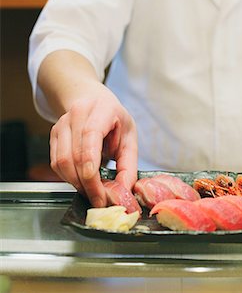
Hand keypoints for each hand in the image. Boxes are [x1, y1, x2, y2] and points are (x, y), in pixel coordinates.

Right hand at [49, 85, 137, 206]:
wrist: (92, 100)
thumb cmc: (114, 120)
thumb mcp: (129, 137)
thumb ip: (128, 164)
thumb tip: (124, 191)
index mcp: (102, 108)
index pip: (91, 134)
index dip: (90, 159)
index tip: (94, 182)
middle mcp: (78, 113)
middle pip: (75, 153)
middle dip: (86, 182)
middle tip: (99, 199)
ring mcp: (62, 123)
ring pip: (61, 160)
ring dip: (76, 182)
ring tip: (91, 192)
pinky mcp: (53, 134)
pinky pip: (55, 162)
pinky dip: (68, 177)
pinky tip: (81, 181)